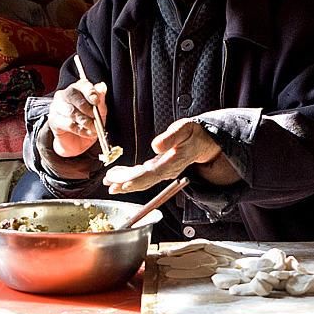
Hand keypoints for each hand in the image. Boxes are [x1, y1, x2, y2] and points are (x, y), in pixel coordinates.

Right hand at [46, 81, 105, 158]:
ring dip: (84, 121)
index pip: (83, 85)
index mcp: (78, 88)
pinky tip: (85, 132)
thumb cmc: (88, 123)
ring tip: (93, 128)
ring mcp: (57, 106)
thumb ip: (100, 100)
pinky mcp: (53, 119)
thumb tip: (102, 86)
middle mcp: (65, 94)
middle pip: (73, 95)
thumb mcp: (99, 112)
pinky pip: (67, 123)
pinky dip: (79, 129)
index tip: (96, 101)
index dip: (90, 92)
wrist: (78, 142)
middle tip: (96, 119)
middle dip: (87, 108)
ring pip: (70, 110)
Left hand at [103, 119, 221, 191]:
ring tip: (110, 184)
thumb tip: (156, 145)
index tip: (124, 183)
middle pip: (145, 180)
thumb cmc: (194, 134)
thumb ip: (171, 137)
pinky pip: (145, 177)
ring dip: (126, 184)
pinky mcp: (161, 170)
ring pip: (144, 181)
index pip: (153, 173)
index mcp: (173, 161)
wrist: (204, 142)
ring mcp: (165, 172)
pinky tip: (120, 178)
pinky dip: (131, 178)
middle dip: (126, 184)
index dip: (138, 179)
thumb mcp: (185, 129)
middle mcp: (168, 170)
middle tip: (110, 184)